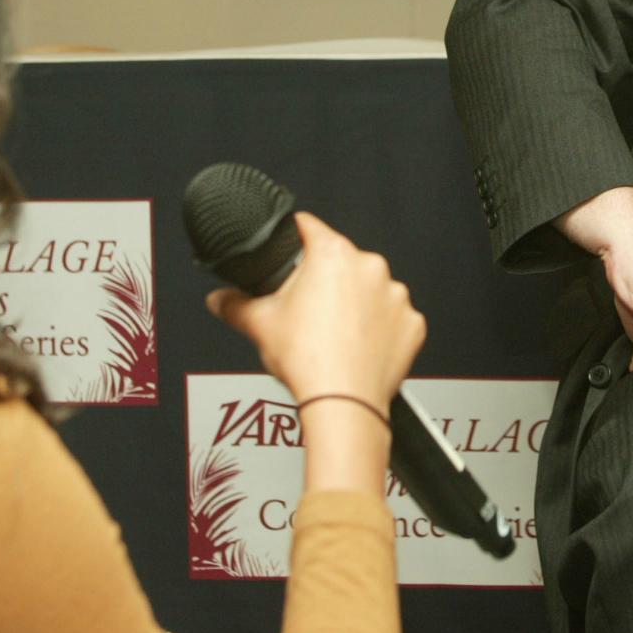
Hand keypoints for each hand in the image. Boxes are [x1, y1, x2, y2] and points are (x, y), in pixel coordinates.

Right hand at [207, 212, 425, 406]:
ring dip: (356, 304)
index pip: (310, 227)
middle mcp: (370, 268)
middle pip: (341, 262)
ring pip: (370, 290)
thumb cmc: (308, 362)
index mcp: (333, 255)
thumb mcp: (259, 325)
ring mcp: (396, 296)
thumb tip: (220, 299)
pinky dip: (379, 329)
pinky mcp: (412, 324)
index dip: (295, 235)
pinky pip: (393, 319)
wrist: (344, 405)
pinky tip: (358, 346)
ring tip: (334, 333)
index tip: (292, 242)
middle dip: (326, 280)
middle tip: (308, 310)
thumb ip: (234, 304)